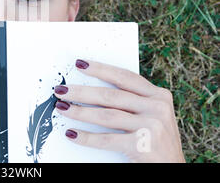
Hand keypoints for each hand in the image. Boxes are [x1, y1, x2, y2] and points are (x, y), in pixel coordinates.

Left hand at [53, 59, 184, 162]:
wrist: (174, 171)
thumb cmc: (156, 142)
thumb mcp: (152, 116)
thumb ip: (132, 102)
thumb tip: (91, 92)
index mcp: (159, 96)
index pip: (124, 77)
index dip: (100, 69)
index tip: (80, 64)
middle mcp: (157, 108)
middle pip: (110, 95)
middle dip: (82, 92)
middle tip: (61, 90)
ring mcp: (151, 126)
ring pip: (106, 115)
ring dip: (79, 112)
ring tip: (62, 108)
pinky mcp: (143, 145)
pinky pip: (107, 139)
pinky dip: (86, 137)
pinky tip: (72, 134)